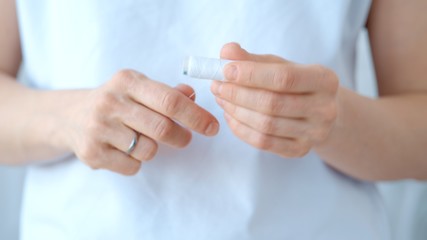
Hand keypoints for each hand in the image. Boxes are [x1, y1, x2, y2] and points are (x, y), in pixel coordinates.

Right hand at [64, 70, 218, 174]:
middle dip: (182, 137)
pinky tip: (124, 149)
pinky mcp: (91, 153)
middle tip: (185, 139)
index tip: (213, 128)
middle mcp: (111, 102)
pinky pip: (132, 166)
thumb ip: (166, 92)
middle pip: (163, 128)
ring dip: (154, 149)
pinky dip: (136, 162)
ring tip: (141, 139)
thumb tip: (193, 95)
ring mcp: (98, 128)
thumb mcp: (138, 88)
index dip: (196, 116)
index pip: (170, 100)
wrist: (69, 116)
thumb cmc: (116, 101)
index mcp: (127, 81)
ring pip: (149, 150)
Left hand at [211, 43, 338, 157]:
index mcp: (324, 80)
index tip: (226, 70)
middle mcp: (324, 108)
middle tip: (217, 86)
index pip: (284, 78)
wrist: (321, 113)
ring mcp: (314, 133)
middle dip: (237, 94)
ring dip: (236, 111)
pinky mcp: (300, 150)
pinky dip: (241, 129)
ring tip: (221, 98)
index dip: (251, 74)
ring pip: (266, 124)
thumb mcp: (279, 66)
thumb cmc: (297, 85)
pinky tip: (230, 115)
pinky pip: (263, 142)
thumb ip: (253, 59)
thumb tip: (226, 51)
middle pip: (272, 104)